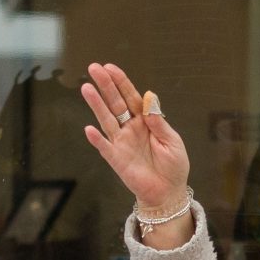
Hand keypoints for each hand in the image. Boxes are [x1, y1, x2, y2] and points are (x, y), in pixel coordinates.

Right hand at [78, 62, 190, 219]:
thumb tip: (149, 97)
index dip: (121, 82)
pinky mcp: (116, 159)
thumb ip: (158, 121)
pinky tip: (89, 129)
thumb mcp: (172, 141)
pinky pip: (104, 147)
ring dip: (96, 105)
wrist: (169, 192)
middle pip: (115, 103)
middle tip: (93, 68)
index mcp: (146, 121)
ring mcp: (121, 142)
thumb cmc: (173, 166)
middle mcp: (130, 128)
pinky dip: (96, 139)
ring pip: (107, 119)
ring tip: (86, 88)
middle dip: (105, 85)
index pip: (131, 97)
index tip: (110, 67)